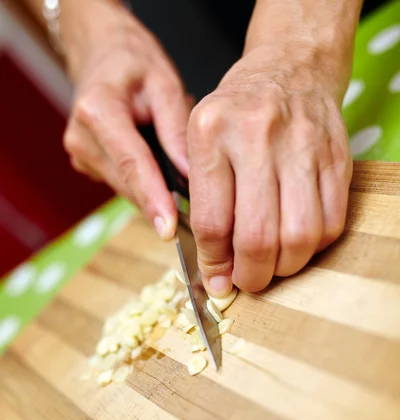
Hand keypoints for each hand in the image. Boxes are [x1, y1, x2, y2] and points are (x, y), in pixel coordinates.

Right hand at [62, 0, 190, 238]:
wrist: (101, 53)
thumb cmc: (134, 62)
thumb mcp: (165, 82)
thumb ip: (177, 129)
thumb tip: (190, 175)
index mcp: (98, 110)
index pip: (131, 164)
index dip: (152, 198)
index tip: (168, 228)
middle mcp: (82, 137)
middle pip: (128, 183)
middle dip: (160, 202)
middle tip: (196, 219)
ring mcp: (81, 154)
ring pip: (126, 189)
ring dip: (154, 195)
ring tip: (182, 191)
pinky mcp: (87, 164)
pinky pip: (122, 184)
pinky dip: (144, 186)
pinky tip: (161, 178)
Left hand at [187, 42, 351, 295]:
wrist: (290, 69)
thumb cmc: (238, 113)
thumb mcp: (200, 141)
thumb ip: (202, 201)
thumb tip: (215, 267)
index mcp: (211, 132)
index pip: (211, 222)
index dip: (215, 264)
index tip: (218, 281)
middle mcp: (257, 136)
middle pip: (258, 236)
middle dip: (251, 275)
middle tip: (247, 281)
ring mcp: (303, 146)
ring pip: (300, 236)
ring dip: (285, 267)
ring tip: (273, 264)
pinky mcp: (337, 157)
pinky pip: (331, 223)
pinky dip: (314, 247)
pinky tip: (297, 241)